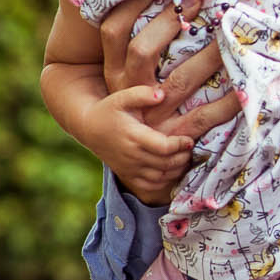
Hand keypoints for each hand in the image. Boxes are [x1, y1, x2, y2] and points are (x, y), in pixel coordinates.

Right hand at [79, 84, 198, 204]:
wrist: (89, 127)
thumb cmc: (109, 110)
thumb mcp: (122, 97)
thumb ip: (142, 94)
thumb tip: (162, 94)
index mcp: (133, 136)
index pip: (163, 147)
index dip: (180, 145)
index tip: (189, 139)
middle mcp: (131, 155)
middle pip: (165, 164)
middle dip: (183, 157)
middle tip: (190, 148)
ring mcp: (129, 168)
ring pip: (160, 177)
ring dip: (177, 170)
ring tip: (185, 157)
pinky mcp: (127, 175)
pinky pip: (150, 185)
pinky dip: (165, 181)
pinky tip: (172, 169)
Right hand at [97, 0, 237, 141]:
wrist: (136, 159)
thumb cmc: (139, 106)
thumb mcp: (129, 78)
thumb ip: (143, 46)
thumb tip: (170, 1)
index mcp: (116, 72)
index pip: (113, 32)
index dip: (128, 6)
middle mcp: (131, 91)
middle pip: (143, 52)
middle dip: (168, 23)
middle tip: (197, 0)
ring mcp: (154, 115)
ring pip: (180, 81)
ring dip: (207, 59)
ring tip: (231, 37)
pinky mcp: (177, 134)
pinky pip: (205, 116)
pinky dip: (228, 103)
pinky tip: (248, 89)